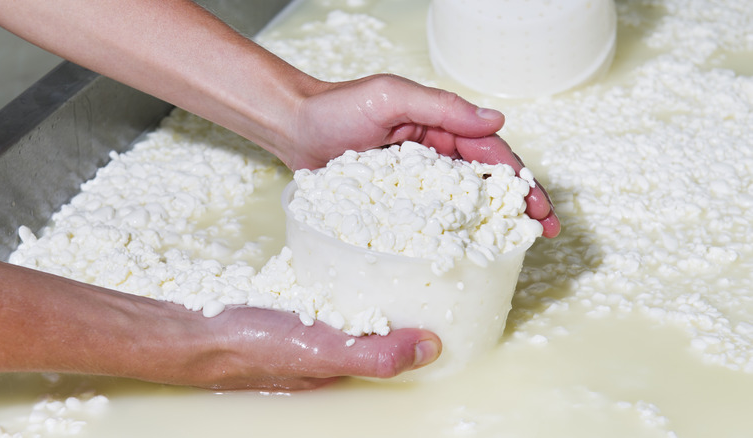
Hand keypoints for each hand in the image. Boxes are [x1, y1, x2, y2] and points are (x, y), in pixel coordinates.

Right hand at [0, 256, 439, 390]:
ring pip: (357, 304)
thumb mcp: (321, 350)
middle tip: (434, 258)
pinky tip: (348, 252)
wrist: (189, 329)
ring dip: (379, 284)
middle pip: (382, 325)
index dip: (428, 324)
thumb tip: (431, 347)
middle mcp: (332, 348)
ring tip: (402, 248)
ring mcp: (310, 326)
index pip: (400, 347)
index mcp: (347, 364)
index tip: (452, 289)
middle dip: (409, 299)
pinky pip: (331, 288)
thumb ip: (374, 352)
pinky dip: (346, 273)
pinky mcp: (290, 306)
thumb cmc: (253, 346)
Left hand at [283, 74, 559, 236]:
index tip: (537, 205)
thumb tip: (497, 120)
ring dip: (492, 221)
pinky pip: (429, 217)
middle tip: (542, 230)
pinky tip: (468, 250)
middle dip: (518, 202)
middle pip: (485, 180)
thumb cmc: (337, 108)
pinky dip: (452, 231)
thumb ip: (442, 107)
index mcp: (439, 126)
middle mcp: (433, 153)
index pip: (489, 152)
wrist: (293, 129)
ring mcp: (415, 180)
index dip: (518, 178)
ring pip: (462, 201)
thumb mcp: (392, 97)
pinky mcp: (395, 201)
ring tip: (518, 245)